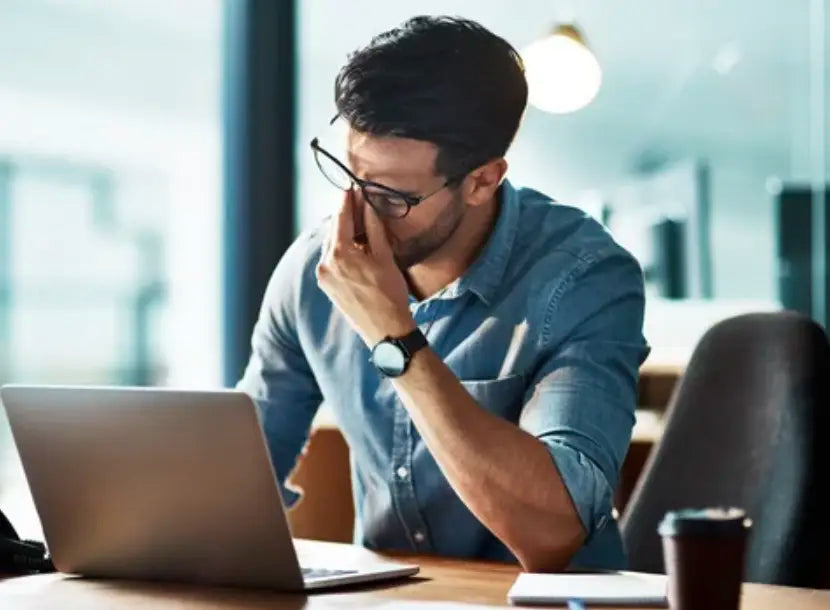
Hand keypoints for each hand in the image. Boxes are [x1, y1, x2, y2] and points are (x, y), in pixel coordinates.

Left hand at [316, 188, 414, 346]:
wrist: (386, 331)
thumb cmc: (390, 294)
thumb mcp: (384, 257)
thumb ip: (374, 228)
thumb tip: (369, 204)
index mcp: (339, 254)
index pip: (341, 218)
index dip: (347, 200)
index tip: (352, 186)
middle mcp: (325, 264)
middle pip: (334, 230)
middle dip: (345, 215)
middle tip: (357, 200)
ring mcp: (323, 276)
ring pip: (332, 245)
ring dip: (344, 233)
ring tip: (360, 223)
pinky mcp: (327, 286)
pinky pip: (331, 259)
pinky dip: (341, 249)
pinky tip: (356, 246)